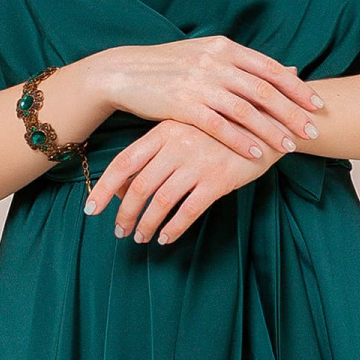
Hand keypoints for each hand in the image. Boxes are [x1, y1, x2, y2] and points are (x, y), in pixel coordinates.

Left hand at [84, 119, 274, 245]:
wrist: (268, 122)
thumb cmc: (220, 128)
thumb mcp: (185, 129)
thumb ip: (154, 152)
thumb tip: (122, 185)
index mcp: (164, 130)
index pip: (124, 163)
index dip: (104, 188)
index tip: (91, 209)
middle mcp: (177, 145)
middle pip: (139, 187)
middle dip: (125, 214)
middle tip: (119, 231)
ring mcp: (198, 163)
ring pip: (161, 202)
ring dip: (147, 224)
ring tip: (141, 237)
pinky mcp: (219, 180)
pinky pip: (189, 210)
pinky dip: (174, 228)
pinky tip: (167, 238)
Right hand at [99, 37, 324, 163]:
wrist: (125, 71)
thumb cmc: (169, 66)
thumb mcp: (207, 54)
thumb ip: (245, 63)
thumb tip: (287, 68)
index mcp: (224, 47)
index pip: (269, 68)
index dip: (296, 88)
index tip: (317, 104)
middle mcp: (215, 62)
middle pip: (264, 90)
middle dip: (292, 112)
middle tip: (312, 130)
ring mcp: (199, 84)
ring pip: (246, 111)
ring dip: (270, 131)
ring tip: (288, 147)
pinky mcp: (183, 106)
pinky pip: (219, 127)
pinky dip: (240, 141)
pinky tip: (255, 154)